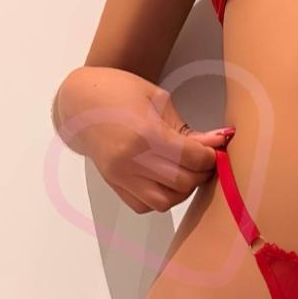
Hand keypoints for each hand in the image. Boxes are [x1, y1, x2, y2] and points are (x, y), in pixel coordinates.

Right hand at [55, 66, 235, 213]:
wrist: (80, 101)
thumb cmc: (118, 92)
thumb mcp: (159, 100)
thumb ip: (188, 128)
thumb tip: (218, 141)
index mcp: (145, 134)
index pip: (192, 158)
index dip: (211, 156)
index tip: (215, 148)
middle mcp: (131, 160)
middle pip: (183, 182)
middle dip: (201, 173)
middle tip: (205, 159)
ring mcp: (120, 176)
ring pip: (165, 201)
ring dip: (183, 189)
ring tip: (186, 170)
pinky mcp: (114, 184)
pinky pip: (144, 206)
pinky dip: (161, 198)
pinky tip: (165, 180)